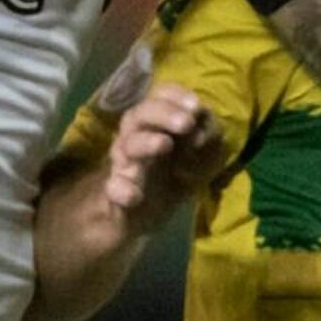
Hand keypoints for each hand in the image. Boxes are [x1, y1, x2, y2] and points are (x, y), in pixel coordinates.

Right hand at [97, 82, 232, 226]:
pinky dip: (121, 190)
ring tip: (165, 144)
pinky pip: (113, 189)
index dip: (174, 96)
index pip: (157, 99)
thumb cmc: (164, 184)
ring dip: (146, 142)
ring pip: (126, 147)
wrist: (134, 223)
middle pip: (138, 116)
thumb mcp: (193, 161)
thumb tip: (207, 127)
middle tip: (187, 122)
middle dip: (163, 113)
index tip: (196, 106)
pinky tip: (134, 196)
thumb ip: (204, 140)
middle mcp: (134, 140)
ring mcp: (122, 167)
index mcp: (152, 128)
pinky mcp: (115, 196)